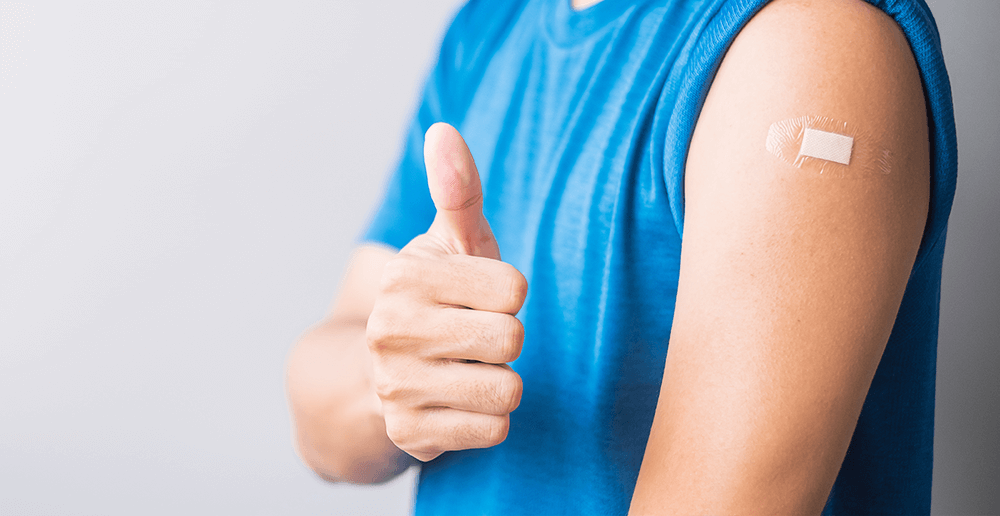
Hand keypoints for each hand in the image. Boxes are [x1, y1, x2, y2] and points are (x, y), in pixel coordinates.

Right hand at [366, 122, 527, 461]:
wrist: (382, 373)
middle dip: (506, 340)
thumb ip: (458, 190)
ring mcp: (395, 386)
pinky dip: (490, 419)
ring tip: (471, 369)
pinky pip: (493, 430)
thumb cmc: (440, 297)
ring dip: (502, 381)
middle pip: (511, 339)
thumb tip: (443, 131)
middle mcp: (391, 330)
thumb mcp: (451, 242)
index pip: (514, 291)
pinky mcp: (409, 434)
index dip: (510, 296)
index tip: (483, 297)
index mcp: (406, 275)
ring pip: (506, 390)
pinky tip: (461, 402)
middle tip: (476, 337)